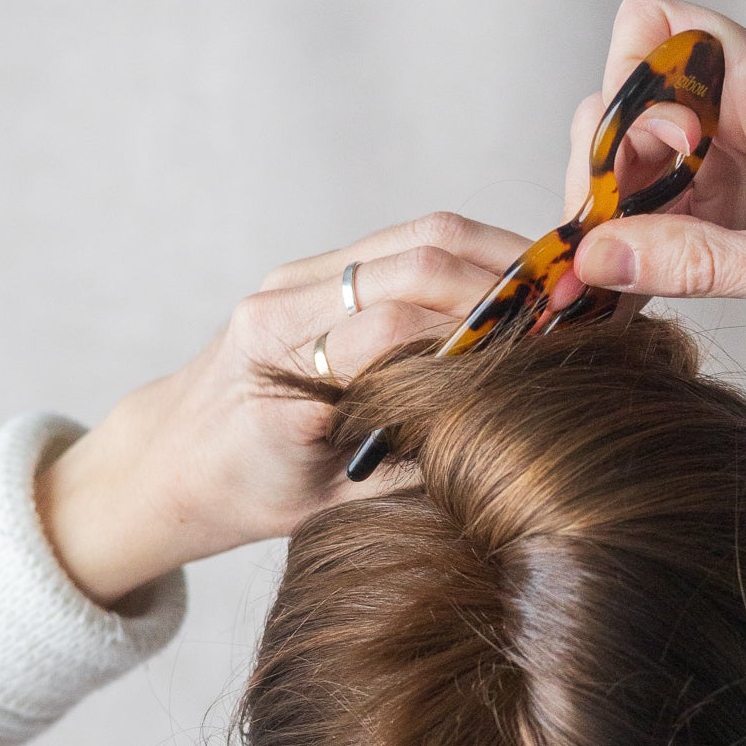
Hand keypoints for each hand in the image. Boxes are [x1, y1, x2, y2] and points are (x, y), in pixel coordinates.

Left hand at [36, 212, 527, 607]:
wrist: (171, 458)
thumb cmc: (249, 493)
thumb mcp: (331, 507)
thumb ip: (406, 468)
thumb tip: (502, 437)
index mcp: (279, 376)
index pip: (396, 331)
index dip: (481, 335)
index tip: (548, 349)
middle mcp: (280, 310)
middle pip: (413, 264)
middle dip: (504, 280)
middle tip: (573, 305)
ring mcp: (292, 280)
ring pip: (414, 238)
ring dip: (494, 253)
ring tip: (557, 284)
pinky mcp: (310, 271)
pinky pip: (399, 244)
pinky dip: (465, 252)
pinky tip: (510, 279)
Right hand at [566, 0, 745, 451]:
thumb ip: (698, 262)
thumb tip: (593, 256)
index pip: (654, 31)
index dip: (620, 99)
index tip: (623, 185)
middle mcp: (745, 100)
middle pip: (626, 97)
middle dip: (601, 172)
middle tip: (600, 254)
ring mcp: (731, 148)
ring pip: (628, 155)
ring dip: (610, 217)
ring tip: (611, 286)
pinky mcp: (725, 196)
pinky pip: (651, 202)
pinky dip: (633, 245)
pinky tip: (630, 294)